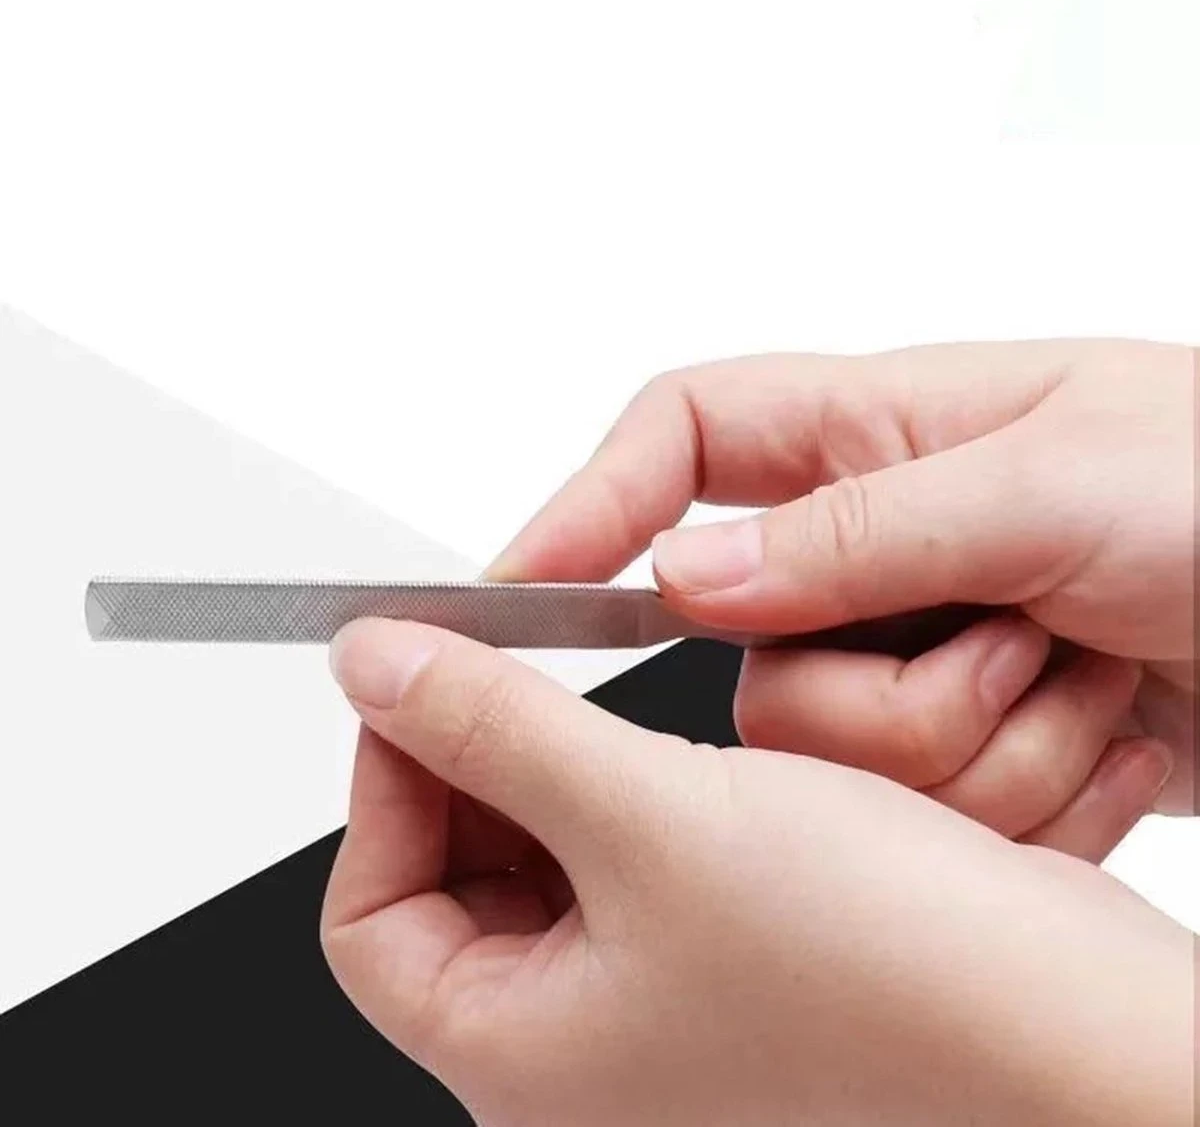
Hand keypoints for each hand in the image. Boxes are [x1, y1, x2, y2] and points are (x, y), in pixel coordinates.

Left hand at [321, 619, 1192, 1126]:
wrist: (1078, 1031)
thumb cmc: (896, 981)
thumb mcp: (653, 820)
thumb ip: (495, 730)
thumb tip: (379, 666)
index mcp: (524, 1056)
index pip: (368, 918)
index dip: (381, 784)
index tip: (414, 681)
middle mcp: (584, 1045)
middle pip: (457, 880)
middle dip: (474, 765)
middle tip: (499, 668)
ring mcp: (658, 1004)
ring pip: (551, 857)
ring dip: (564, 767)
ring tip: (602, 704)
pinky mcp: (725, 956)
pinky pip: (636, 857)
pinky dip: (636, 787)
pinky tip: (681, 747)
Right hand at [487, 339, 1195, 814]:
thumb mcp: (1054, 481)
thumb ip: (856, 530)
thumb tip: (686, 576)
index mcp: (879, 437)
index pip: (682, 438)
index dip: (591, 502)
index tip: (527, 584)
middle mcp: (880, 551)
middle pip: (753, 657)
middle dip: (884, 695)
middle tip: (1021, 641)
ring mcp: (920, 654)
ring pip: (835, 760)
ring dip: (985, 746)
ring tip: (1095, 681)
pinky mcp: (967, 747)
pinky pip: (925, 816)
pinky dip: (1034, 797)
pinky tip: (1116, 738)